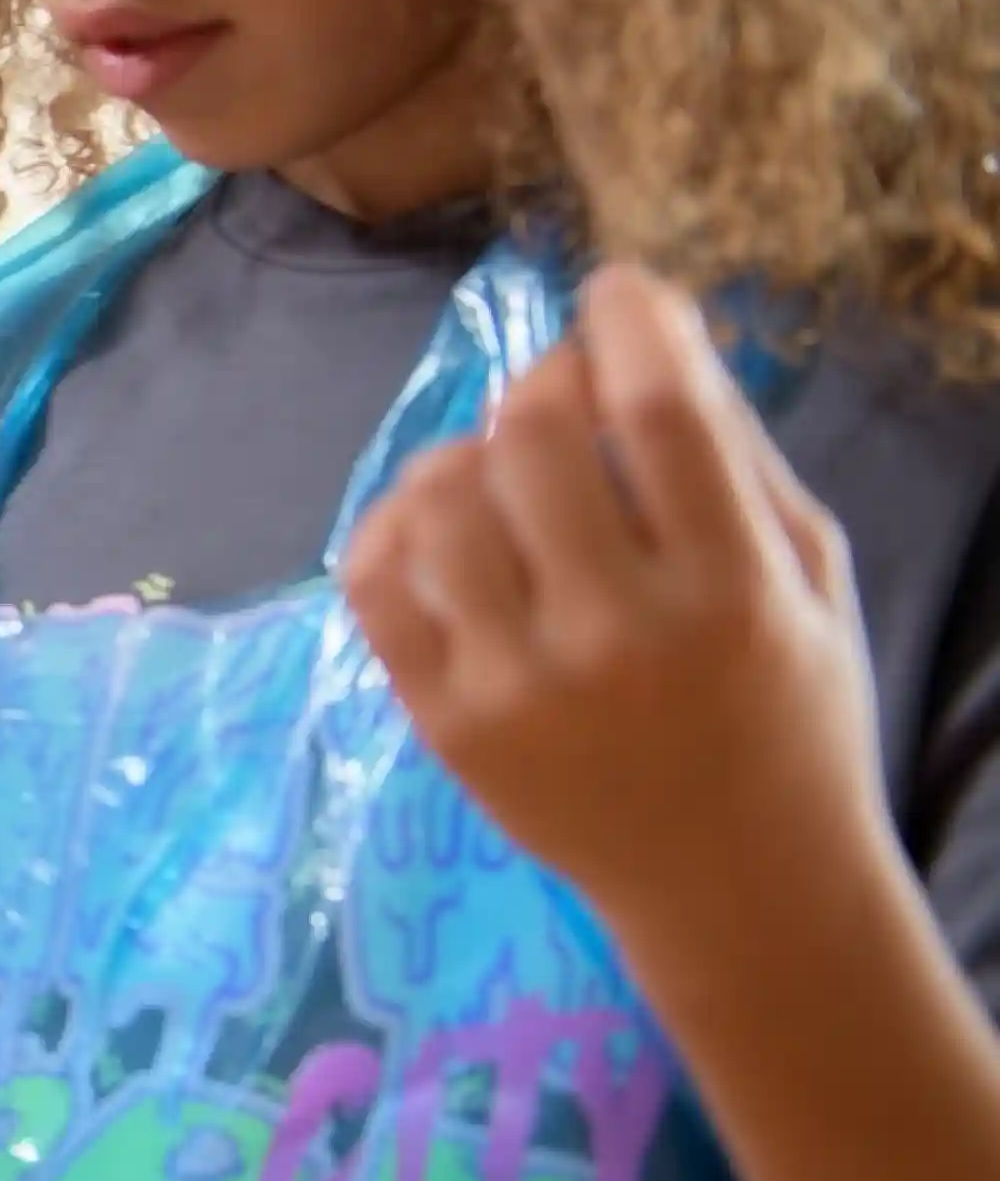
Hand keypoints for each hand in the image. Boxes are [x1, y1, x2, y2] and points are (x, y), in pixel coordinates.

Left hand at [341, 264, 890, 962]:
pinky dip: (395, 523)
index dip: (629, 321)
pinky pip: (374, 579)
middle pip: (532, 438)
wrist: (736, 884)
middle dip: (546, 382)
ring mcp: (514, 684)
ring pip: (439, 496)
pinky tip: (442, 525)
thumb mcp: (807, 578)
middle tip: (566, 396)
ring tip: (508, 473)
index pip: (661, 412)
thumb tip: (646, 330)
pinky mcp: (441, 722)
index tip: (618, 296)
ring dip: (467, 452)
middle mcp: (615, 638)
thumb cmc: (785, 710)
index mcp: (730, 594)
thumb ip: (732, 453)